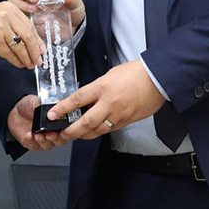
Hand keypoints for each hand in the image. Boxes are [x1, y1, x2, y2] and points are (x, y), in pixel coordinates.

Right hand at [0, 1, 44, 68]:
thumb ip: (14, 24)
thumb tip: (33, 41)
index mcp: (9, 8)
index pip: (29, 25)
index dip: (37, 39)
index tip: (42, 49)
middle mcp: (6, 16)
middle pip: (27, 36)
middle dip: (35, 51)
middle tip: (39, 60)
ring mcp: (0, 29)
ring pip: (19, 47)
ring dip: (26, 58)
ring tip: (29, 64)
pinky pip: (9, 54)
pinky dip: (16, 60)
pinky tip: (19, 63)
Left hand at [7, 94, 70, 150]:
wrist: (15, 111)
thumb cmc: (30, 105)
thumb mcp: (38, 101)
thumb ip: (45, 106)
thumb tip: (52, 106)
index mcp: (58, 121)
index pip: (69, 128)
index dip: (69, 130)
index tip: (64, 128)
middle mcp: (53, 132)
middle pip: (61, 140)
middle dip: (56, 138)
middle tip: (51, 134)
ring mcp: (44, 139)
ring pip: (48, 145)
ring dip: (44, 141)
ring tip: (38, 135)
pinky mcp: (32, 143)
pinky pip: (34, 146)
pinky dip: (32, 141)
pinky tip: (29, 135)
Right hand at [9, 0, 85, 31]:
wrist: (73, 30)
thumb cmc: (72, 11)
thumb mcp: (76, 3)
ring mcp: (27, 8)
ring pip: (14, 2)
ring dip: (23, 4)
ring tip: (35, 8)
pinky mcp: (26, 21)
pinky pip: (17, 17)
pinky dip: (22, 16)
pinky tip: (33, 18)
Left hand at [46, 60, 165, 140]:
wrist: (157, 79)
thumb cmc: (135, 73)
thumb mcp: (110, 75)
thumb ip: (97, 88)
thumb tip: (87, 98)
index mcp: (102, 87)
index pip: (77, 99)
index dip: (62, 109)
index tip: (52, 115)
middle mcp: (109, 103)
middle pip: (85, 122)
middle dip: (71, 130)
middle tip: (62, 133)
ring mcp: (118, 114)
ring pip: (97, 131)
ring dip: (84, 135)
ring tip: (75, 135)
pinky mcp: (126, 121)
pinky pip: (109, 129)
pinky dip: (99, 131)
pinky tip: (93, 131)